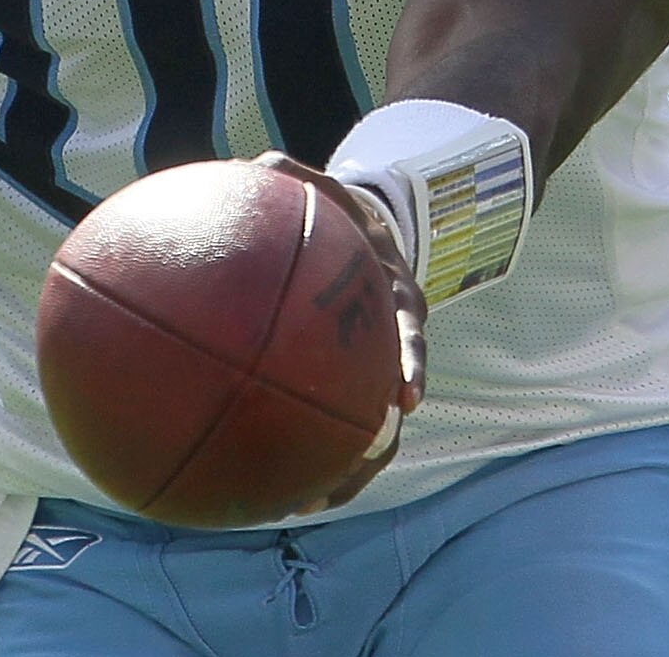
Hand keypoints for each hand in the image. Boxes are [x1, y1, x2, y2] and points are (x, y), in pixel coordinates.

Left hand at [256, 150, 427, 512]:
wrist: (366, 233)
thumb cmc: (336, 210)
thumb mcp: (327, 188)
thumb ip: (295, 178)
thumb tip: (255, 164)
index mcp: (396, 298)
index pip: (413, 334)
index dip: (411, 363)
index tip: (405, 396)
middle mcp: (392, 345)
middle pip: (392, 412)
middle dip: (369, 451)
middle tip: (338, 480)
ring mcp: (371, 371)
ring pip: (366, 436)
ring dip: (339, 472)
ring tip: (302, 506)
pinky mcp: (347, 385)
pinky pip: (326, 422)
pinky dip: (303, 450)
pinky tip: (263, 475)